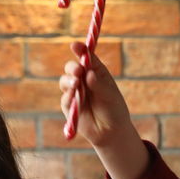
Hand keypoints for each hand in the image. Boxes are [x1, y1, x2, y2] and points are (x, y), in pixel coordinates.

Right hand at [60, 43, 147, 178]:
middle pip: (72, 67)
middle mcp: (83, 79)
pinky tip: (74, 97)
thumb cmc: (114, 110)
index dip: (80, 50)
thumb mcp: (110, 96)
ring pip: (65, 81)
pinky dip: (69, 97)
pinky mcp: (68, 105)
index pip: (86, 57)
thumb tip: (89, 74)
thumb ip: (99, 85)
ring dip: (69, 81)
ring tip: (77, 84)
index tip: (75, 46)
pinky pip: (65, 98)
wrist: (110, 132)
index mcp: (96, 72)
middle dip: (72, 67)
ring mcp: (75, 92)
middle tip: (78, 71)